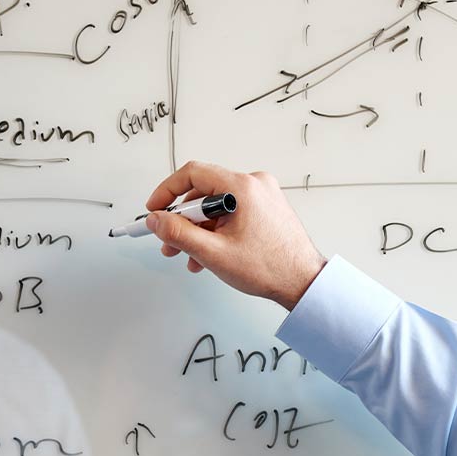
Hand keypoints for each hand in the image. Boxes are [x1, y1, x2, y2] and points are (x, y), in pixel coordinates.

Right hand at [145, 161, 326, 310]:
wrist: (302, 282)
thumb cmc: (269, 268)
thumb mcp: (213, 253)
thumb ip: (178, 234)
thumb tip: (156, 221)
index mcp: (242, 187)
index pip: (193, 173)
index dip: (167, 190)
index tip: (154, 209)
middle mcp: (254, 185)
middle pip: (203, 192)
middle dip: (182, 219)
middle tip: (169, 241)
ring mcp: (261, 196)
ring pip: (215, 206)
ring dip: (198, 229)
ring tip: (189, 255)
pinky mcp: (265, 209)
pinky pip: (230, 213)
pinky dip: (215, 231)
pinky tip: (208, 254)